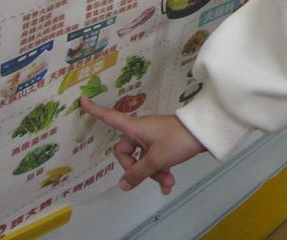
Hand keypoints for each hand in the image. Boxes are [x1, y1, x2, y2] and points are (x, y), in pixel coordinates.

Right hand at [80, 96, 206, 193]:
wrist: (204, 134)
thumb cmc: (178, 139)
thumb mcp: (156, 159)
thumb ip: (138, 173)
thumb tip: (123, 185)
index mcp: (135, 127)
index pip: (110, 118)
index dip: (95, 111)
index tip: (82, 101)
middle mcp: (140, 131)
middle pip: (127, 154)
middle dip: (139, 170)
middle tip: (156, 177)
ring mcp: (151, 138)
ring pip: (143, 161)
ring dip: (153, 174)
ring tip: (168, 183)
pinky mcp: (162, 145)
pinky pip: (154, 161)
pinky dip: (160, 172)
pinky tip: (169, 184)